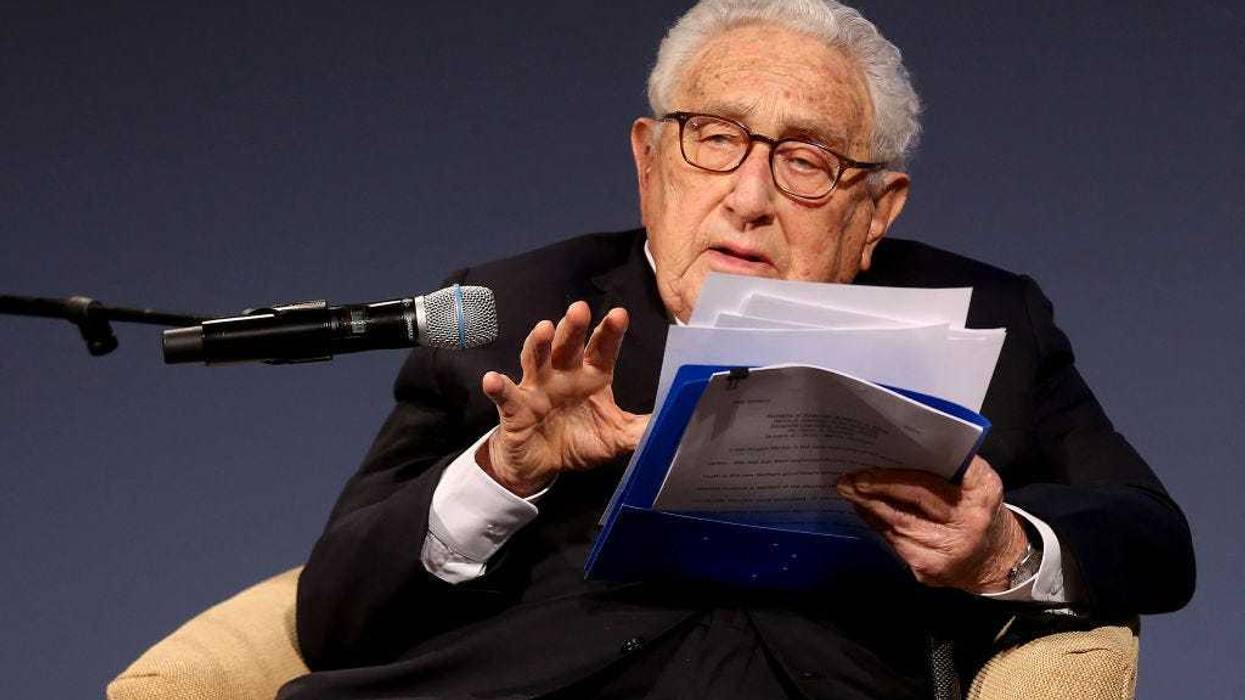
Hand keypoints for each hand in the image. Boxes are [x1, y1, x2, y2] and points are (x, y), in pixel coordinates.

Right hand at [478, 301, 649, 496]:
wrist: (539, 465)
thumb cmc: (577, 441)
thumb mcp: (615, 438)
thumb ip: (642, 430)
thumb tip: (677, 422)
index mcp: (591, 376)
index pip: (602, 349)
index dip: (609, 332)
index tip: (619, 315)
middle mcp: (563, 375)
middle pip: (568, 345)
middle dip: (573, 327)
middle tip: (580, 310)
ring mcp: (537, 388)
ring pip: (536, 359)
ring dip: (538, 344)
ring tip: (543, 329)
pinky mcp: (514, 408)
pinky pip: (506, 396)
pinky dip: (498, 387)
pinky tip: (493, 380)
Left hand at [836, 456, 1028, 592]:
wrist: (997, 560)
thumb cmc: (977, 509)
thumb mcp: (976, 484)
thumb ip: (949, 467)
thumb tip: (895, 453)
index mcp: (982, 491)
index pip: (940, 475)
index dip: (903, 473)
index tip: (872, 467)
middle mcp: (968, 521)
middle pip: (914, 499)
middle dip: (877, 487)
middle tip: (849, 478)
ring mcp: (949, 551)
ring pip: (899, 524)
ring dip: (870, 506)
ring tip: (850, 490)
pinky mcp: (931, 570)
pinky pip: (895, 543)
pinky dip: (877, 524)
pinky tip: (864, 511)